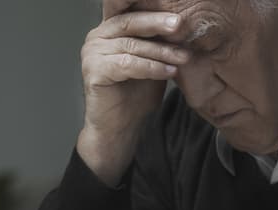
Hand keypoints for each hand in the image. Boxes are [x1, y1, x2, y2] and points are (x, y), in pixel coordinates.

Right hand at [78, 0, 191, 185]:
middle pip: (131, 23)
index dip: (156, 13)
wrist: (120, 128)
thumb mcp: (153, 63)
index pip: (133, 14)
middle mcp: (96, 37)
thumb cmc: (135, 96)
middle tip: (181, 27)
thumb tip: (186, 25)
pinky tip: (169, 72)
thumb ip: (160, 44)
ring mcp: (91, 54)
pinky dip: (151, 67)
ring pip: (132, 45)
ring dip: (161, 51)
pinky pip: (127, 65)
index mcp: (109, 30)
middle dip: (159, 24)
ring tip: (183, 57)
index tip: (181, 17)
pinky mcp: (93, 72)